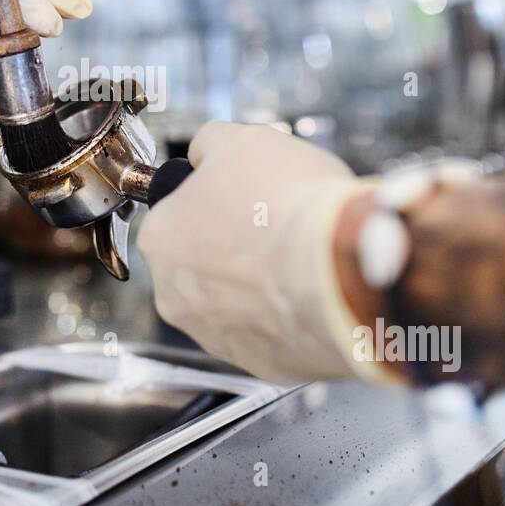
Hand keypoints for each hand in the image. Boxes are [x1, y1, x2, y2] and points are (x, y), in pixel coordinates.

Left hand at [138, 121, 395, 384]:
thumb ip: (211, 145)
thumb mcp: (243, 140)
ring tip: (299, 259)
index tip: (244, 197)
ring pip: (233, 302)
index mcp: (161, 238)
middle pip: (200, 263)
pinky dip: (287, 314)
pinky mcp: (260, 365)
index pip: (175, 214)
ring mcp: (216, 337)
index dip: (214, 199)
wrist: (343, 268)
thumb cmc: (290, 205)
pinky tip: (311, 291)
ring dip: (259, 283)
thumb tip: (206, 153)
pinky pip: (269, 334)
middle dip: (233, 247)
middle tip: (275, 226)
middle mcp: (174, 295)